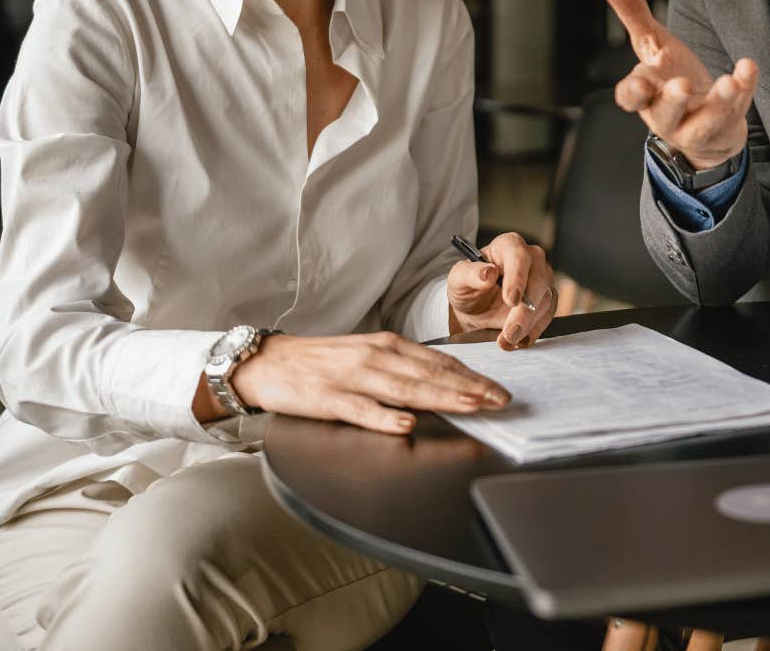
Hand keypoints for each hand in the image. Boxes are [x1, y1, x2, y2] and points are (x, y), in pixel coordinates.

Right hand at [226, 331, 510, 434]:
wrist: (269, 362)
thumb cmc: (323, 363)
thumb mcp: (369, 356)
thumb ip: (403, 368)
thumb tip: (444, 382)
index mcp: (387, 345)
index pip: (439, 363)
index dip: (472, 377)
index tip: (499, 390)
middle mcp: (375, 357)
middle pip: (430, 375)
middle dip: (470, 388)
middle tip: (501, 401)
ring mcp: (351, 377)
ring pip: (404, 390)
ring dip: (441, 398)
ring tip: (472, 406)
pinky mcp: (327, 399)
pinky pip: (360, 409)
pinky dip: (384, 417)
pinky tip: (406, 424)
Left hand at [447, 231, 556, 349]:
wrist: (476, 306)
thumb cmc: (468, 286)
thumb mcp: (458, 280)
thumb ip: (468, 273)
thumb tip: (487, 273)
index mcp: (508, 246)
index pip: (519, 257)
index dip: (517, 278)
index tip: (511, 300)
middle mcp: (531, 259)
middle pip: (538, 281)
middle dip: (524, 311)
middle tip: (510, 332)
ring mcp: (542, 279)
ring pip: (545, 300)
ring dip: (528, 325)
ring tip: (507, 341)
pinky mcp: (547, 299)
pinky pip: (548, 315)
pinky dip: (534, 331)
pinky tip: (519, 341)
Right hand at [596, 0, 757, 169]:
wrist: (705, 122)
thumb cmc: (670, 77)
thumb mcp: (652, 44)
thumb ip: (632, 13)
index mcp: (645, 96)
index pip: (630, 98)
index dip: (633, 93)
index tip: (641, 83)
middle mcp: (668, 116)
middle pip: (666, 113)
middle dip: (673, 101)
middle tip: (682, 85)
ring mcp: (698, 127)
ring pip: (704, 122)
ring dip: (717, 103)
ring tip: (728, 82)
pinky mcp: (726, 127)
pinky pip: (737, 110)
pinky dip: (744, 88)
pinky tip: (748, 66)